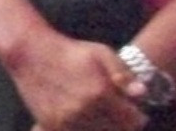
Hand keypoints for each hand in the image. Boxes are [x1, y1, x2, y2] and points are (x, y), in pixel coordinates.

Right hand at [4, 28, 146, 130]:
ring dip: (106, 129)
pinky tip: (89, 121)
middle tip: (123, 115)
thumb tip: (142, 93)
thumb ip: (123, 74)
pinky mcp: (52, 127)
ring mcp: (66, 122)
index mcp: (100, 92)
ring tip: (106, 117)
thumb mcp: (102, 53)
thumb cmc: (72, 52)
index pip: (130, 120)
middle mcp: (84, 111)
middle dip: (123, 125)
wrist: (33, 56)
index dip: (138, 117)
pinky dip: (86, 130)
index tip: (138, 112)